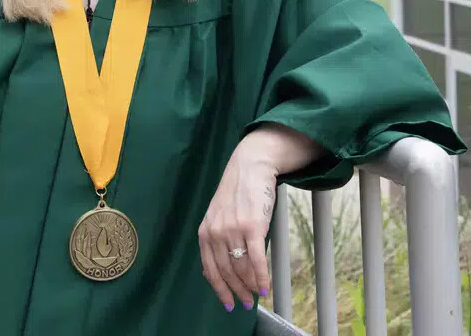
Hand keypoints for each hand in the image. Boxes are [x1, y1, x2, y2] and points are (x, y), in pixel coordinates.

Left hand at [197, 140, 277, 311]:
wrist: (250, 167)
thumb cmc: (237, 193)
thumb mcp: (217, 216)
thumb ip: (215, 240)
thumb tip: (216, 270)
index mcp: (205, 232)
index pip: (210, 269)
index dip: (220, 289)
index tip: (227, 303)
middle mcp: (216, 232)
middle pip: (227, 271)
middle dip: (237, 290)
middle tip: (245, 302)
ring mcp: (234, 229)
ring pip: (242, 267)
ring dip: (250, 286)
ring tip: (256, 294)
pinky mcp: (253, 226)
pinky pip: (257, 259)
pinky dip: (261, 276)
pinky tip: (264, 286)